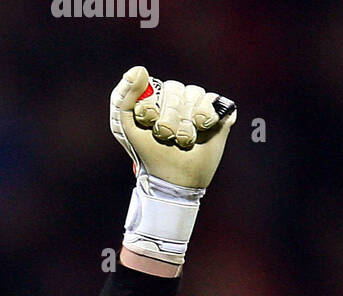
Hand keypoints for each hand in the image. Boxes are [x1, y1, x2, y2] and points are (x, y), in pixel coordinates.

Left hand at [110, 65, 235, 190]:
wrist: (174, 178)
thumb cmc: (149, 154)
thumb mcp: (126, 127)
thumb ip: (124, 98)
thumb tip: (138, 70)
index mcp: (155, 98)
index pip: (155, 86)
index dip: (152, 107)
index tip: (148, 124)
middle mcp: (177, 98)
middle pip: (175, 89)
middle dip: (169, 120)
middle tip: (166, 138)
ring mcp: (197, 104)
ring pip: (193, 93)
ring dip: (186, 122)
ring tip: (184, 140)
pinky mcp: (218, 111)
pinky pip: (212, 99)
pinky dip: (205, 116)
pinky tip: (201, 129)